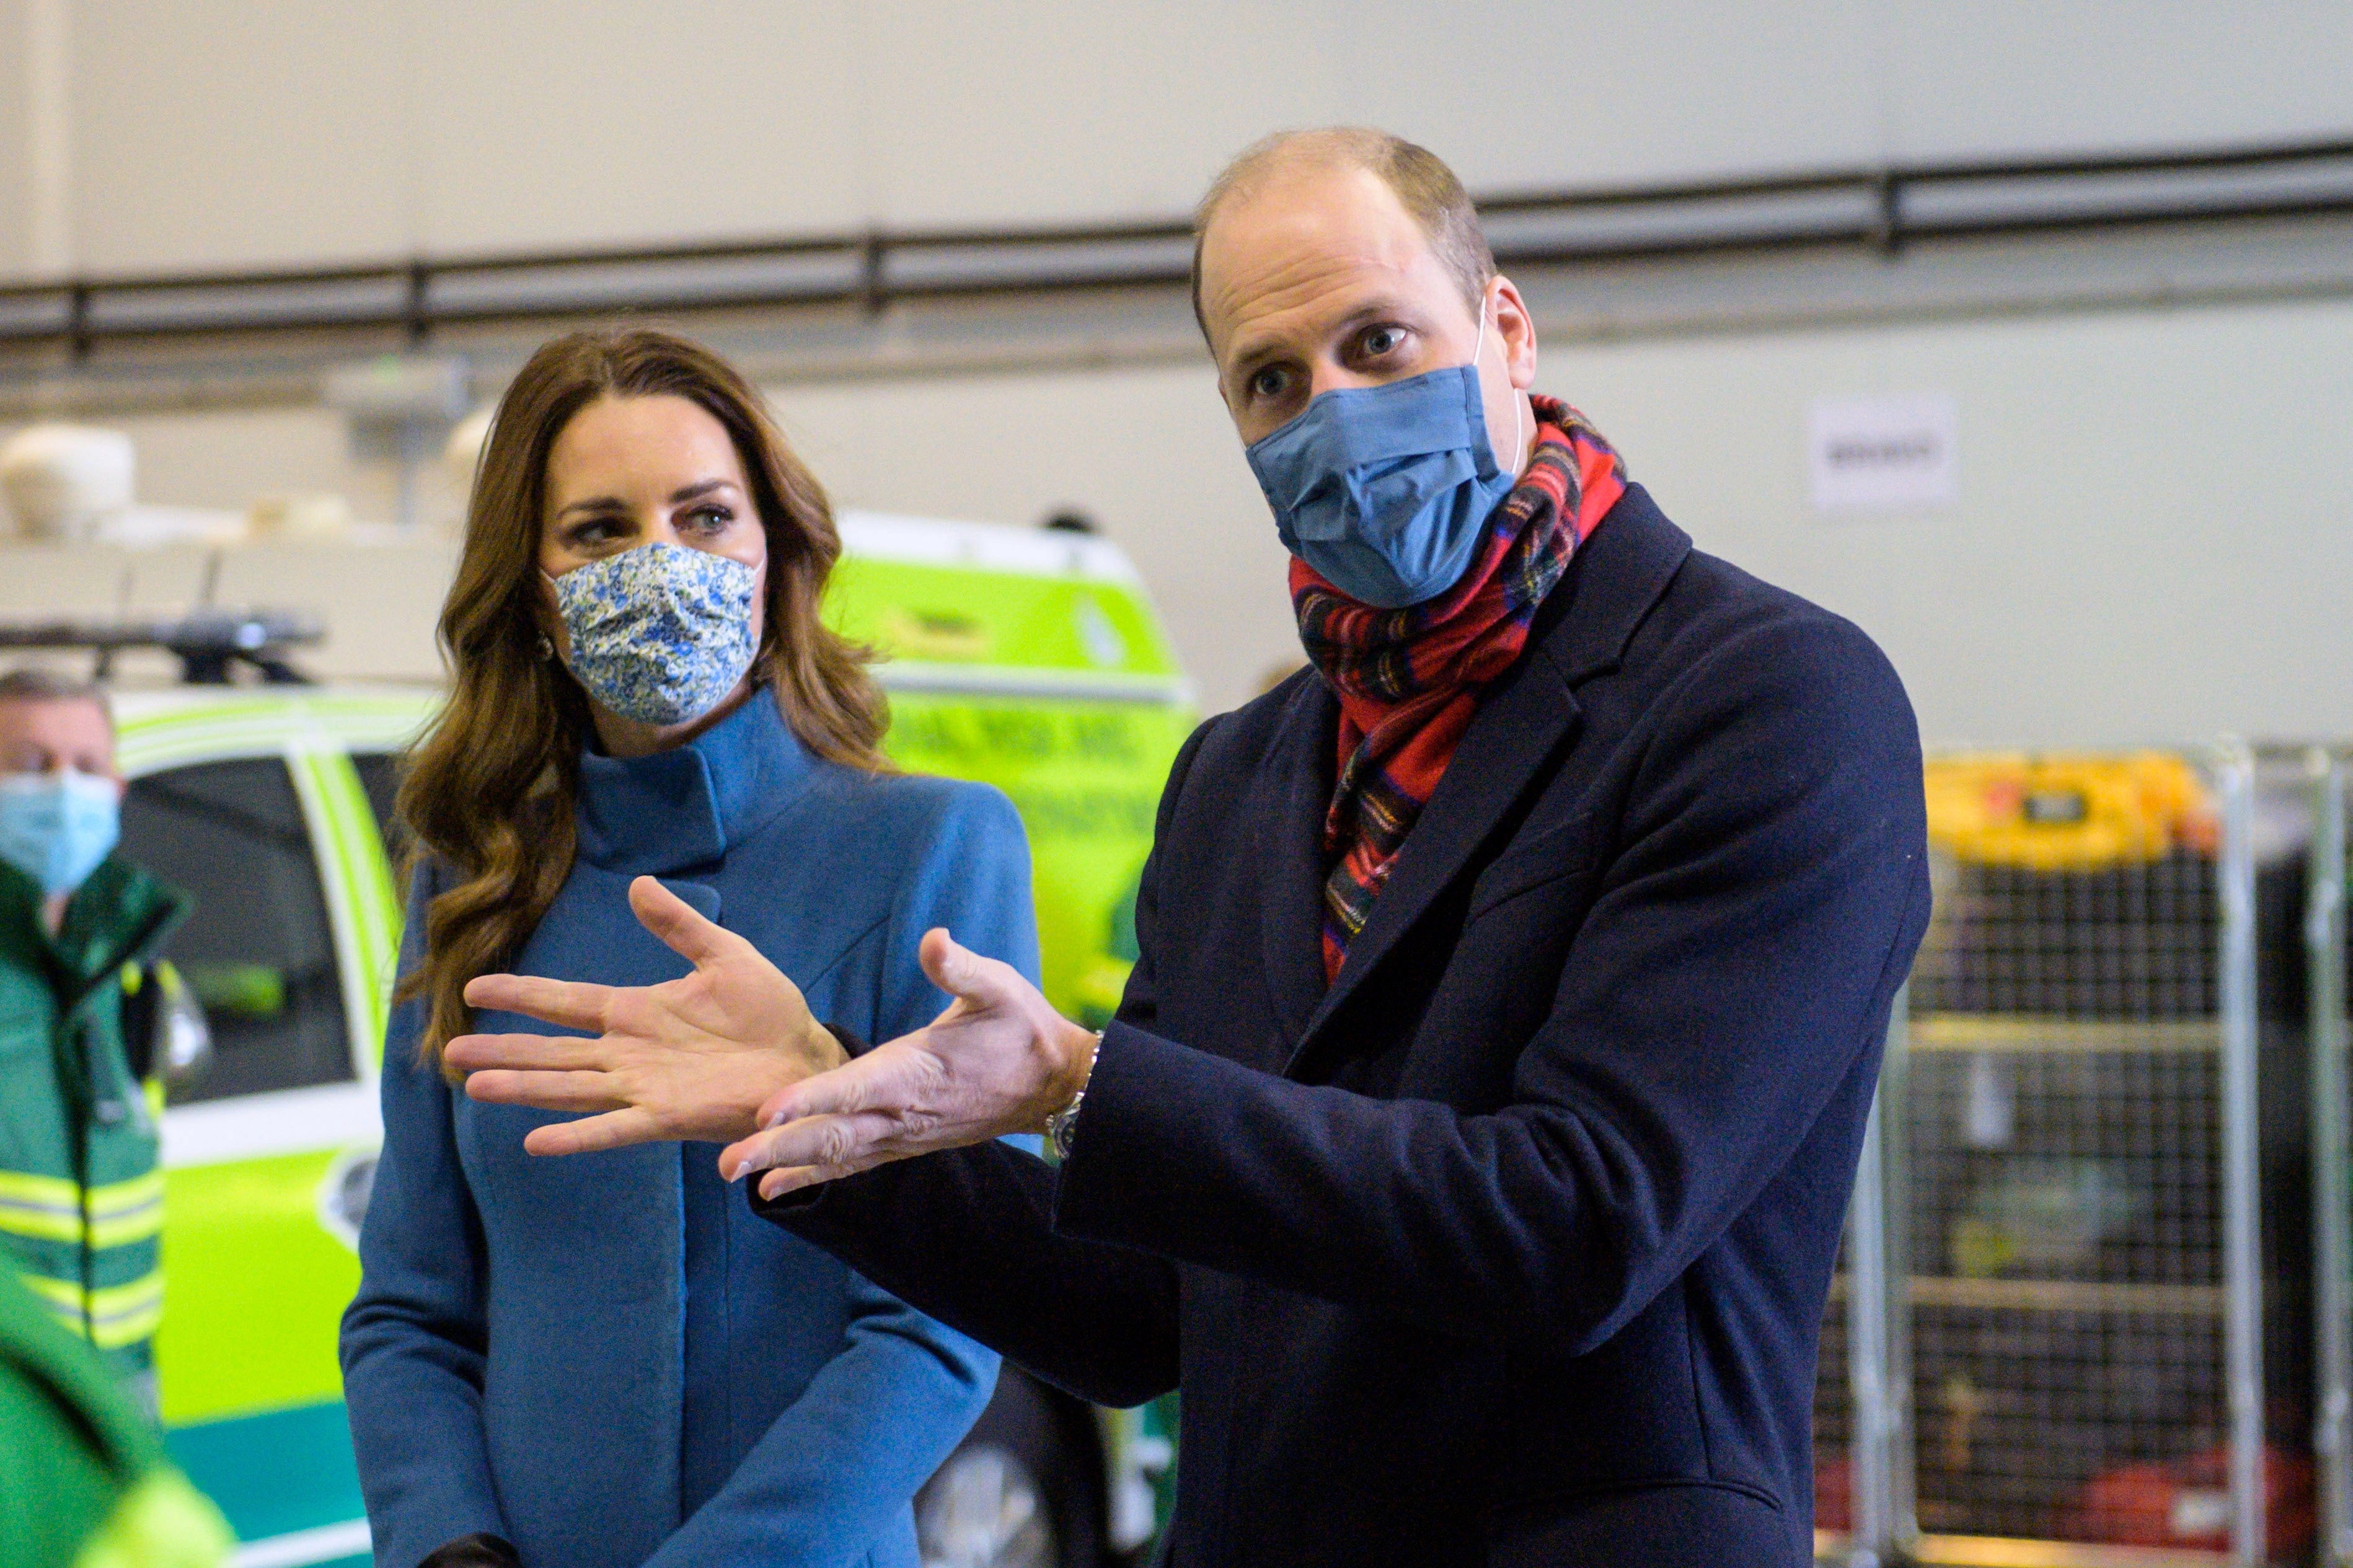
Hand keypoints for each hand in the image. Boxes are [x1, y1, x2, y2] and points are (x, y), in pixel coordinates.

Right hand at [444, 876, 847, 1154]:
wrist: (807, 1055)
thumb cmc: (769, 1010)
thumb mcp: (724, 955)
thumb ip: (678, 926)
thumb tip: (639, 884)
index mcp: (637, 1011)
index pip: (566, 1001)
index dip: (522, 996)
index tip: (474, 990)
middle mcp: (629, 1052)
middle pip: (552, 1051)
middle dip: (503, 1051)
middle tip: (450, 1054)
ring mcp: (643, 1086)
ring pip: (569, 1088)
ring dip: (524, 1089)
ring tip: (475, 1088)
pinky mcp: (668, 1116)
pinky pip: (613, 1127)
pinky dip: (576, 1136)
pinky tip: (535, 1142)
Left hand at [720, 927, 1096, 1200]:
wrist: (1054, 1084)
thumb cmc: (1022, 1027)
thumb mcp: (999, 987)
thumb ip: (961, 967)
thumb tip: (935, 939)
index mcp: (918, 1069)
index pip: (855, 1086)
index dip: (810, 1098)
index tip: (766, 1109)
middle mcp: (903, 1110)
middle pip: (832, 1133)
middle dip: (778, 1148)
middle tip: (728, 1163)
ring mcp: (903, 1134)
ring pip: (836, 1154)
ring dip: (785, 1165)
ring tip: (735, 1175)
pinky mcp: (903, 1143)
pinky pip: (851, 1163)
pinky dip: (811, 1175)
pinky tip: (772, 1189)